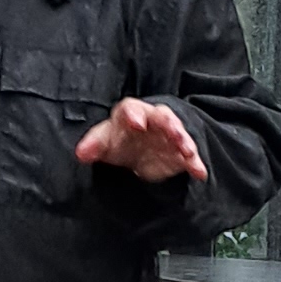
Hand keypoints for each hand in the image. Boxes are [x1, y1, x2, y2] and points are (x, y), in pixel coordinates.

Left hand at [75, 95, 207, 186]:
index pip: (131, 109)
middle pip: (162, 117)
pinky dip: (195, 164)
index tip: (135, 124)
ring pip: (179, 133)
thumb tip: (81, 153)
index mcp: (130, 114)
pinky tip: (199, 172)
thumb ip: (93, 145)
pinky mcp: (179, 152)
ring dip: (184, 141)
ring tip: (188, 151)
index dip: (134, 115)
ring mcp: (169, 135)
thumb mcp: (104, 142)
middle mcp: (153, 120)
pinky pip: (190, 156)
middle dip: (169, 124)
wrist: (136, 151)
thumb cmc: (118, 140)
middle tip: (173, 132)